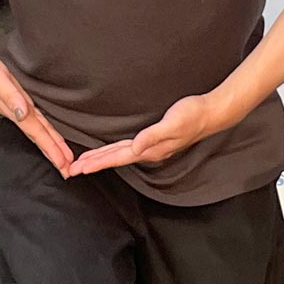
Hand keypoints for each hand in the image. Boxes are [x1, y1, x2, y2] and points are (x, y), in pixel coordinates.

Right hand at [0, 45, 74, 176]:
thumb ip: (10, 97)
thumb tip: (23, 114)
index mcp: (15, 111)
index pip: (37, 133)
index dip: (51, 148)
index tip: (63, 164)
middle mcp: (17, 112)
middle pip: (39, 137)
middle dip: (54, 154)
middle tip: (69, 170)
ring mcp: (16, 108)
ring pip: (38, 130)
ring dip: (50, 145)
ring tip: (63, 158)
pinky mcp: (17, 100)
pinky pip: (35, 120)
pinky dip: (44, 130)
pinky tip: (48, 134)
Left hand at [68, 90, 236, 175]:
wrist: (211, 113)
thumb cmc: (193, 115)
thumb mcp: (173, 123)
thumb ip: (153, 136)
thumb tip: (135, 148)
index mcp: (150, 149)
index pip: (118, 157)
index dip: (98, 162)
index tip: (79, 168)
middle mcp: (150, 152)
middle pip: (116, 159)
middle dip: (94, 164)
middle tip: (72, 169)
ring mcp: (153, 148)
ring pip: (121, 155)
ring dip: (103, 159)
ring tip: (86, 163)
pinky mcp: (156, 140)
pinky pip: (129, 149)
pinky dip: (115, 152)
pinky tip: (112, 151)